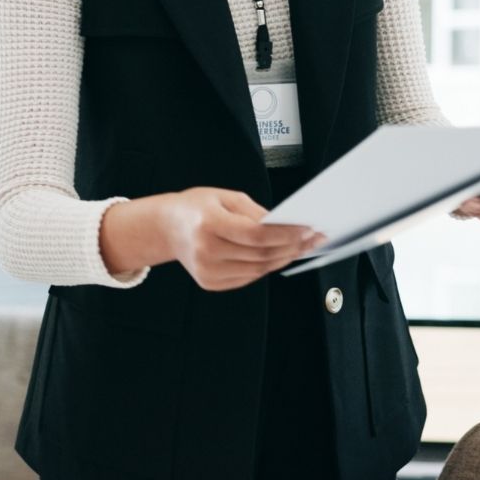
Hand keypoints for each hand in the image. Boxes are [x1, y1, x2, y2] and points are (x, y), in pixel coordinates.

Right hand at [103, 188, 322, 290]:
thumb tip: (285, 225)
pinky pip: (248, 277)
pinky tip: (279, 256)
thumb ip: (255, 212)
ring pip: (258, 269)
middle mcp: (206, 251)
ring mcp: (207, 271)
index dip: (286, 233)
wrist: (167, 228)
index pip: (256, 234)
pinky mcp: (210, 282)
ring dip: (283, 258)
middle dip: (292, 246)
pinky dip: (266, 267)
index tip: (307, 228)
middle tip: (313, 238)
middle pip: (260, 254)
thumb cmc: (196, 208)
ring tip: (301, 247)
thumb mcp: (225, 197)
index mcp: (208, 224)